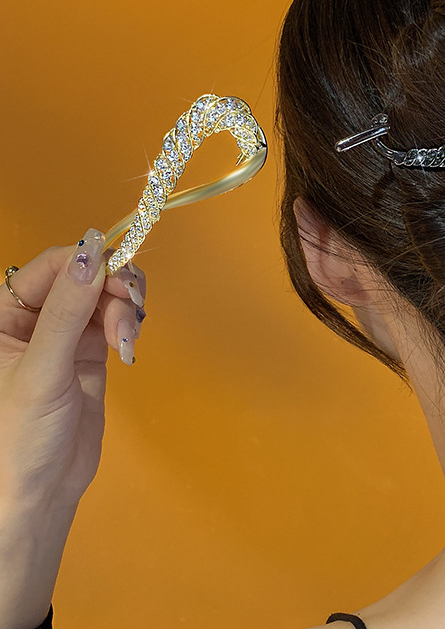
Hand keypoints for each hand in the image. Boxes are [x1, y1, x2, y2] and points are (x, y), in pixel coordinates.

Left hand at [0, 229, 145, 628]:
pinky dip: (129, 325)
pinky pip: (115, 317)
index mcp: (2, 314)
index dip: (89, 263)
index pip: (51, 266)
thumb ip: (66, 310)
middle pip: (85, 275)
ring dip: (126, 309)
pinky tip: (129, 347)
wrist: (42, 492)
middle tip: (132, 313)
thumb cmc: (22, 437)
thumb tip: (92, 251)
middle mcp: (32, 316)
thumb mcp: (42, 370)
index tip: (120, 279)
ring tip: (128, 342)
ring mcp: (63, 332)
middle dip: (114, 289)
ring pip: (105, 294)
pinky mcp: (88, 349)